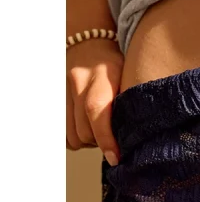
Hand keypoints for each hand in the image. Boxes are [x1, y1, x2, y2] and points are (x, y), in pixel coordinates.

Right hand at [66, 39, 123, 164]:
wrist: (90, 43)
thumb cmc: (118, 64)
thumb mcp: (129, 77)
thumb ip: (131, 102)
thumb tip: (139, 136)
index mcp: (101, 77)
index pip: (97, 111)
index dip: (106, 139)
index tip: (116, 157)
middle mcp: (79, 83)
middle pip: (84, 130)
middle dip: (101, 142)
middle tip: (116, 138)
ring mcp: (65, 92)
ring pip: (73, 135)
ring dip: (89, 142)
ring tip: (102, 132)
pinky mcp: (58, 100)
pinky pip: (64, 133)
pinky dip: (77, 139)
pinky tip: (90, 130)